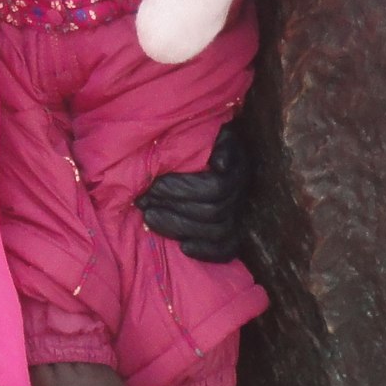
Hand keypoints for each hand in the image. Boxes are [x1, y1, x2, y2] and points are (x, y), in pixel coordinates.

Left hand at [138, 121, 252, 263]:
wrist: (220, 151)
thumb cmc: (212, 139)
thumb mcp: (218, 133)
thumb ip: (222, 144)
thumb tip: (220, 165)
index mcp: (238, 169)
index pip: (214, 188)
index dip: (182, 189)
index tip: (154, 185)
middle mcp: (242, 194)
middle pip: (212, 213)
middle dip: (173, 209)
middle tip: (143, 203)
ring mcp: (240, 214)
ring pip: (216, 231)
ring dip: (180, 227)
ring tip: (150, 218)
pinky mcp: (235, 232)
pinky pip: (227, 249)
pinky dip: (206, 252)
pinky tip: (183, 247)